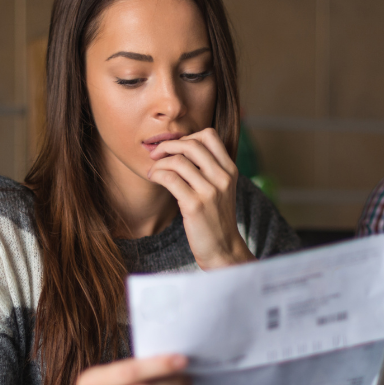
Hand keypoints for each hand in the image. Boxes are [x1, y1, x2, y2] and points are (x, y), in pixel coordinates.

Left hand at [147, 127, 254, 269]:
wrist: (223, 249)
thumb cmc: (216, 219)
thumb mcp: (221, 189)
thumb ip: (209, 169)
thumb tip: (181, 148)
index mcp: (230, 170)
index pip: (209, 135)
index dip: (188, 136)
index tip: (175, 148)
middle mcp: (222, 178)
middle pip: (191, 144)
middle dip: (168, 145)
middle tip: (156, 154)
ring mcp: (210, 191)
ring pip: (178, 161)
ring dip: (159, 163)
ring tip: (153, 171)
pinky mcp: (195, 205)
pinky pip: (170, 178)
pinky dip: (157, 174)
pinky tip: (153, 179)